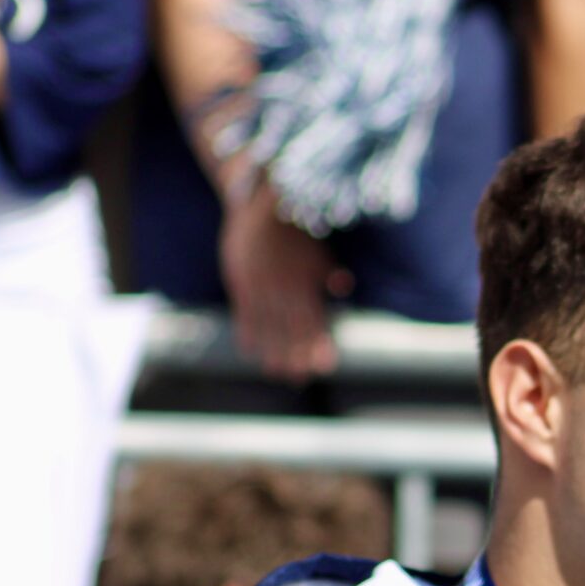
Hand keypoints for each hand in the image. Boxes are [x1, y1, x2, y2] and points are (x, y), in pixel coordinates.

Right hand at [221, 185, 349, 381]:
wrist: (260, 206)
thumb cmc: (297, 233)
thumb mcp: (319, 250)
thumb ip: (330, 272)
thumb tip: (345, 285)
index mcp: (305, 279)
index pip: (314, 319)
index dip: (318, 343)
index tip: (323, 366)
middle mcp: (283, 285)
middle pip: (291, 327)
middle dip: (296, 354)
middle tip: (300, 379)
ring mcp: (259, 283)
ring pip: (267, 324)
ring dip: (272, 350)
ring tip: (276, 372)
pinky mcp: (240, 279)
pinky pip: (243, 310)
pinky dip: (246, 330)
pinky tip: (249, 350)